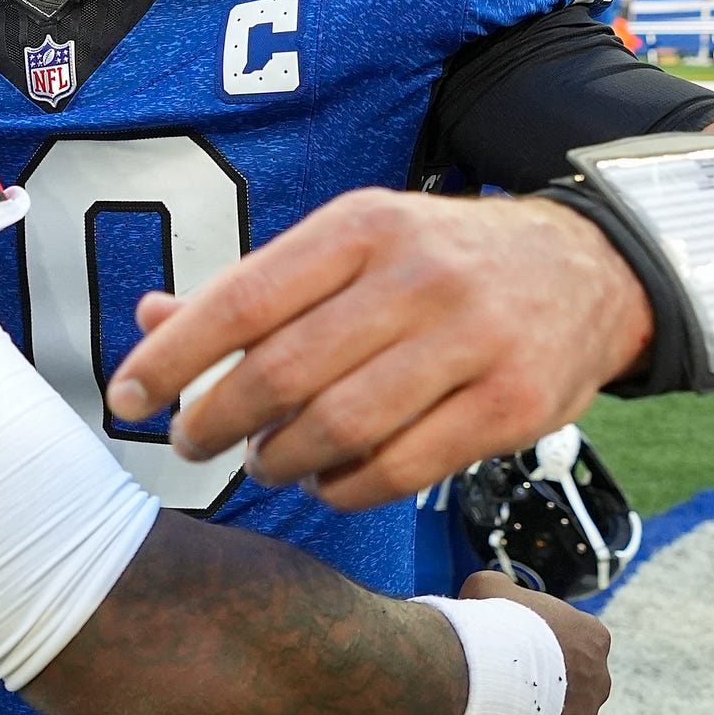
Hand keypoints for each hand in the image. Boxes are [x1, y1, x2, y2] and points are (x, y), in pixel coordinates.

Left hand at [106, 189, 652, 510]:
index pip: (244, 299)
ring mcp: (473, 342)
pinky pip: (400, 470)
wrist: (587, 270)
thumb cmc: (435, 264)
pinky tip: (323, 480)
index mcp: (363, 226)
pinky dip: (343, 488)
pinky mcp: (512, 406)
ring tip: (261, 459)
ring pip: (339, 428)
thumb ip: (253, 289)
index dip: (174, 357)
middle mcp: (419, 277)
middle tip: (190, 441)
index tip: (126, 397)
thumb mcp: (349, 247)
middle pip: (284, 373)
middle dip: (216, 419)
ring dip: (278, 459)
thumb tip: (150, 322)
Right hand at [455, 570, 613, 714]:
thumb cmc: (490, 622)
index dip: (536, 641)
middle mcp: (599, 682)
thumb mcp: (489, 586)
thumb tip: (486, 595)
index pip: (571, 640)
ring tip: (490, 704)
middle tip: (500, 676)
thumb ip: (498, 590)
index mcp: (593, 637)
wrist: (483, 671)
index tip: (508, 642)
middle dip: (539, 683)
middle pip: (568, 685)